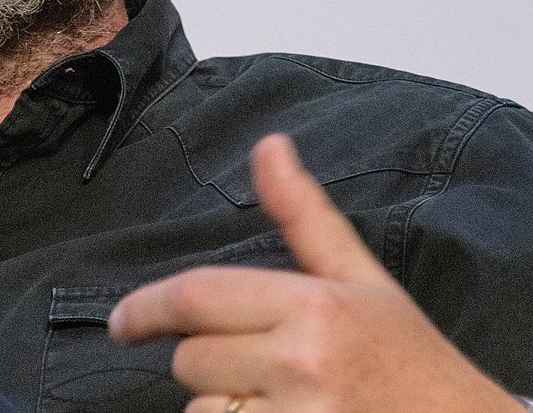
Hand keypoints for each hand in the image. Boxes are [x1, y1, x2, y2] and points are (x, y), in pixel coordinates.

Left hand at [108, 133, 521, 412]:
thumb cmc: (410, 360)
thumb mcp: (361, 279)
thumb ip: (303, 215)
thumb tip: (268, 146)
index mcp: (312, 308)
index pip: (197, 298)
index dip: (145, 308)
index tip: (122, 322)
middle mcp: (302, 365)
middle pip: (192, 359)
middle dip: (208, 360)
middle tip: (256, 363)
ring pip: (203, 410)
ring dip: (222, 407)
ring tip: (278, 401)